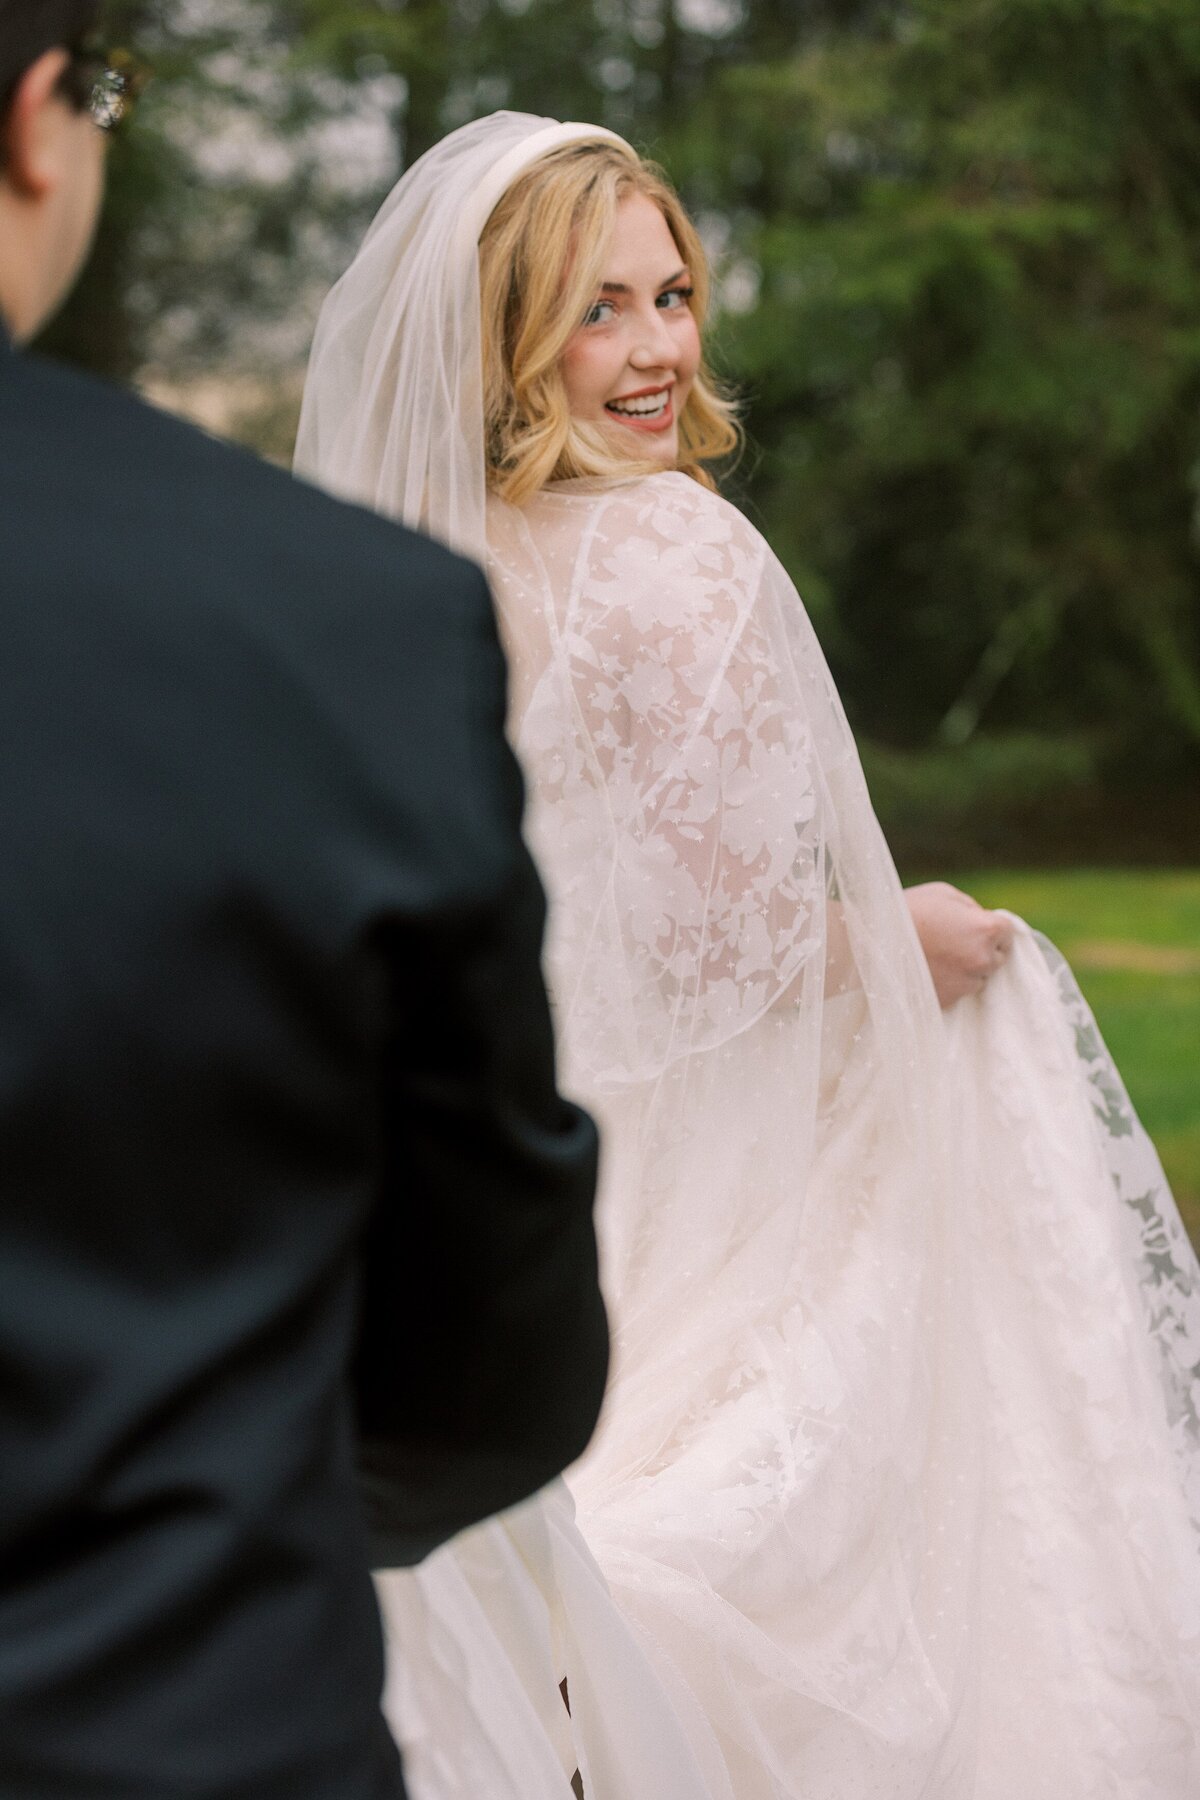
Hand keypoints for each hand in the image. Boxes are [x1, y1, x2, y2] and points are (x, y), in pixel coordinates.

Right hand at [904, 881, 1013, 1008]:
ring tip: (934, 956)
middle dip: (981, 950)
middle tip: (951, 942)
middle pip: (997, 958)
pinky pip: (957, 992)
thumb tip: (981, 919)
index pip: (1008, 932)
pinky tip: (926, 970)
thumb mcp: (942, 894)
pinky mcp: (948, 1002)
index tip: (974, 928)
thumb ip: (970, 908)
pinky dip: (947, 983)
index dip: (991, 929)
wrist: (871, 944)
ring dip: (964, 969)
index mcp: (986, 930)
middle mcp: (982, 960)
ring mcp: (966, 984)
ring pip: (977, 978)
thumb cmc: (906, 911)